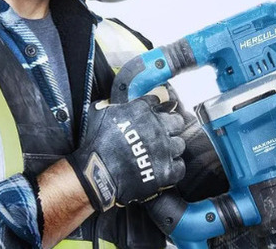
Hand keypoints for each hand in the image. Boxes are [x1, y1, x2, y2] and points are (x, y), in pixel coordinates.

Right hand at [68, 86, 185, 211]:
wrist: (98, 172)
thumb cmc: (96, 143)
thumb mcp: (100, 114)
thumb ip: (115, 106)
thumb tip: (117, 104)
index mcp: (143, 111)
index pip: (159, 101)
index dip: (158, 107)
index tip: (157, 111)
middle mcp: (158, 127)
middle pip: (177, 121)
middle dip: (171, 126)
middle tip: (163, 133)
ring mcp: (164, 149)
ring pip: (179, 144)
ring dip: (172, 148)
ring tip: (162, 153)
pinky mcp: (166, 170)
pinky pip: (179, 167)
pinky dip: (173, 168)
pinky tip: (164, 168)